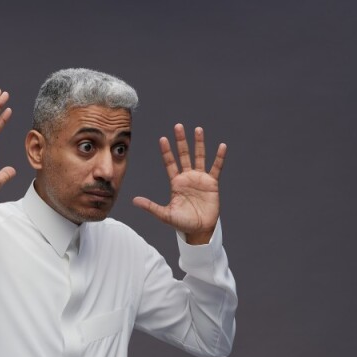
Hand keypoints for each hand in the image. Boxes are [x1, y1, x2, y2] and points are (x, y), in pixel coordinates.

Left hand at [132, 124, 226, 243]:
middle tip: (178, 126)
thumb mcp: (165, 214)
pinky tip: (221, 146)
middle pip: (183, 155)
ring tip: (198, 129)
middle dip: (181, 141)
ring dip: (198, 144)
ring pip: (199, 157)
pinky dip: (219, 157)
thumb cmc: (182, 223)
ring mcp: (200, 179)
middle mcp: (187, 177)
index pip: (170, 163)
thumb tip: (134, 201)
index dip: (167, 152)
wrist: (199, 230)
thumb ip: (151, 206)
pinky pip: (216, 167)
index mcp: (176, 183)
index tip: (162, 139)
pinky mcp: (212, 183)